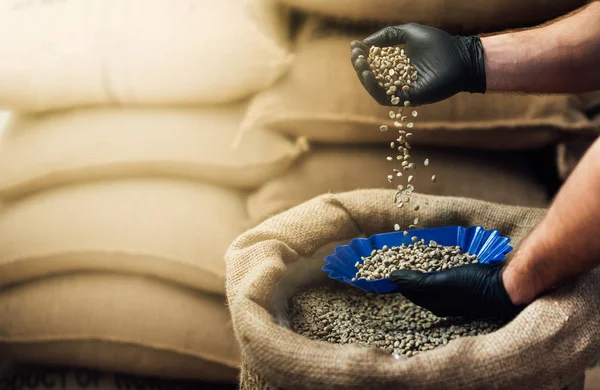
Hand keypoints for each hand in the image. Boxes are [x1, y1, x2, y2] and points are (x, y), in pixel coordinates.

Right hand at [350, 23, 485, 105]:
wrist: (459, 57)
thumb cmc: (438, 44)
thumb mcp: (409, 32)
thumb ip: (388, 35)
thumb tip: (366, 43)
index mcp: (396, 63)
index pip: (373, 61)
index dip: (362, 54)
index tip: (355, 46)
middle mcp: (397, 78)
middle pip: (371, 75)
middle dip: (360, 65)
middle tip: (356, 55)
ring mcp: (401, 90)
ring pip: (375, 88)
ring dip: (364, 77)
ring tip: (360, 65)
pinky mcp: (406, 99)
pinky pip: (385, 97)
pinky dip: (374, 87)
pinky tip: (368, 75)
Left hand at [390, 262, 521, 317]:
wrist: (506, 287)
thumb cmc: (474, 285)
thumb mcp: (442, 282)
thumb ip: (416, 281)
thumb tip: (391, 278)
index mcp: (434, 304)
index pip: (409, 291)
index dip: (398, 278)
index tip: (388, 263)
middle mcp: (443, 301)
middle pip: (419, 286)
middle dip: (409, 271)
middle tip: (400, 254)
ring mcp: (455, 294)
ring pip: (433, 279)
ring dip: (423, 266)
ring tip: (415, 252)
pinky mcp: (466, 284)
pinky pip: (446, 273)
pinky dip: (438, 264)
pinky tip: (439, 255)